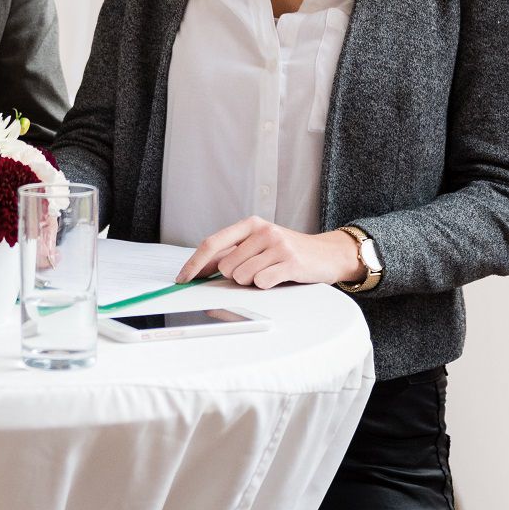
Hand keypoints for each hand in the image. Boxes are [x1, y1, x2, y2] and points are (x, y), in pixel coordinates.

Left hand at [176, 217, 366, 289]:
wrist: (326, 254)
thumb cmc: (287, 252)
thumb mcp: (257, 245)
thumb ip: (230, 253)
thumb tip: (198, 268)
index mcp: (250, 224)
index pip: (212, 243)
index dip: (194, 263)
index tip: (182, 279)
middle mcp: (262, 230)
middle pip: (225, 266)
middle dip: (235, 276)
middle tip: (255, 270)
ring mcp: (277, 244)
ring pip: (242, 276)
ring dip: (252, 281)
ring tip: (269, 272)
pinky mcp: (290, 261)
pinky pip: (261, 282)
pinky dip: (266, 285)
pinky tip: (278, 277)